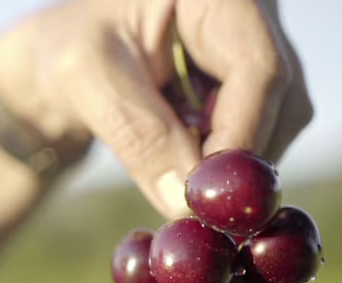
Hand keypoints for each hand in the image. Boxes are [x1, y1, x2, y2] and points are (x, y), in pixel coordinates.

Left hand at [0, 0, 312, 218]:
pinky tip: (177, 164)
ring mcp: (254, 54)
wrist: (62, 63)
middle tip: (189, 202)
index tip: (204, 195)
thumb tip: (187, 204)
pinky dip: (221, 168)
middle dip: (237, 162)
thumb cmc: (66, 51)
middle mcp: (248, 17)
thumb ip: (137, 133)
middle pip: (279, 100)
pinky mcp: (247, 92)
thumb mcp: (86, 80)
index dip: (240, 137)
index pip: (258, 67)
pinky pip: (257, 139)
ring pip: (274, 126)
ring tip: (167, 170)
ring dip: (228, 169)